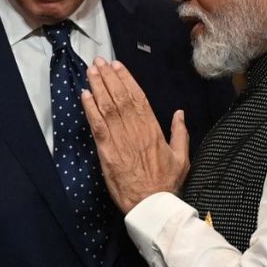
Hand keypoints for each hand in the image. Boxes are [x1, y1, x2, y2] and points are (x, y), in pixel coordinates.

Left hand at [81, 58, 189, 213]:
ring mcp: (121, 140)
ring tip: (91, 70)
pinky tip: (84, 95)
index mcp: (153, 129)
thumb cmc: (167, 183)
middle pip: (120, 97)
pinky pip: (97, 126)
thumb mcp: (182, 157)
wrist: (153, 205)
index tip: (117, 65)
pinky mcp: (107, 152)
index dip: (126, 79)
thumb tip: (180, 113)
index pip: (138, 97)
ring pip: (107, 107)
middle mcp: (136, 130)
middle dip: (109, 77)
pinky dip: (90, 109)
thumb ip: (180, 133)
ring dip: (98, 86)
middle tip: (99, 61)